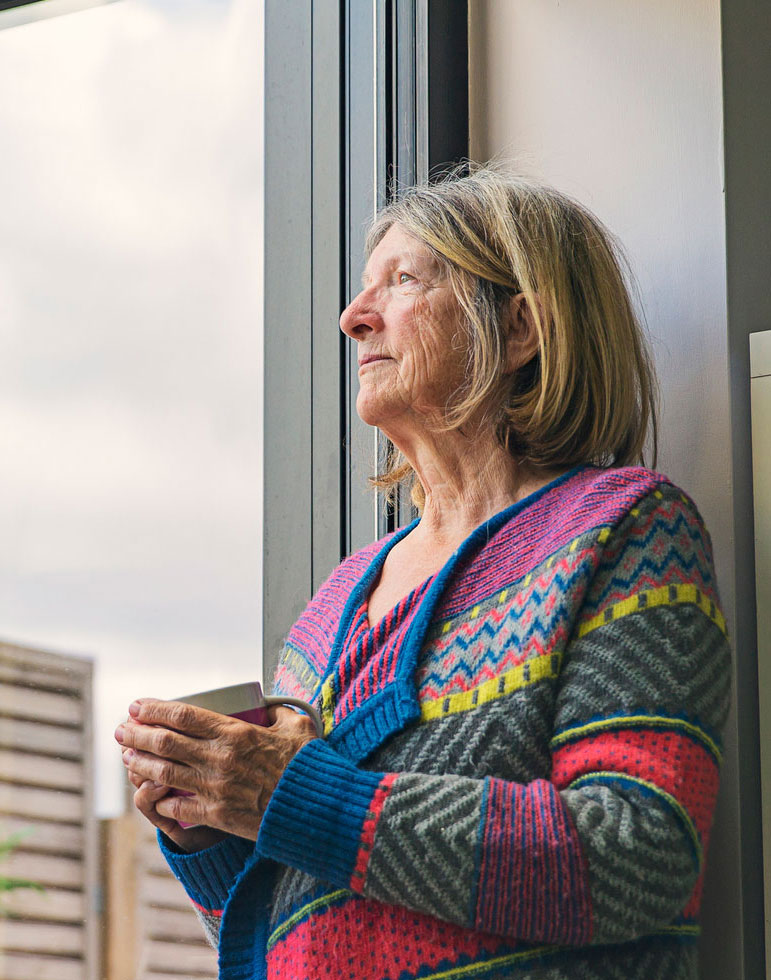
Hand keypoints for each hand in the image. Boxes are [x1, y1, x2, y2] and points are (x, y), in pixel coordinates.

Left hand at [115, 699, 316, 846]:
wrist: (313, 808)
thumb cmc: (307, 765)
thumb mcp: (296, 726)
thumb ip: (277, 711)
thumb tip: (267, 704)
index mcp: (235, 732)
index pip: (183, 715)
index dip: (155, 708)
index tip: (137, 705)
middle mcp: (219, 758)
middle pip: (165, 742)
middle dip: (137, 734)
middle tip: (122, 729)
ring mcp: (215, 787)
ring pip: (164, 773)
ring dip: (139, 764)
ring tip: (126, 757)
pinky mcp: (217, 814)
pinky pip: (177, 806)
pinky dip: (159, 799)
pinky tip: (150, 793)